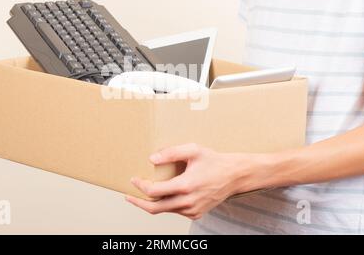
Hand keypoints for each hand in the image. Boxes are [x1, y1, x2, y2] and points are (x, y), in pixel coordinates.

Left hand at [126, 143, 270, 219]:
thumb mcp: (193, 150)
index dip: (140, 186)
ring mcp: (192, 210)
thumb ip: (171, 153)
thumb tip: (152, 158)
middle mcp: (188, 202)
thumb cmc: (214, 161)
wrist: (235, 176)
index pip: (154, 191)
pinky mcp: (196, 214)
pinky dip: (168, 204)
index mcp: (186, 186)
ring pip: (166, 210)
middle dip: (138, 203)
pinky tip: (166, 194)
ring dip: (154, 202)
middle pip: (155, 208)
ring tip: (146, 192)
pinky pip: (176, 211)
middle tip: (128, 196)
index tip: (134, 179)